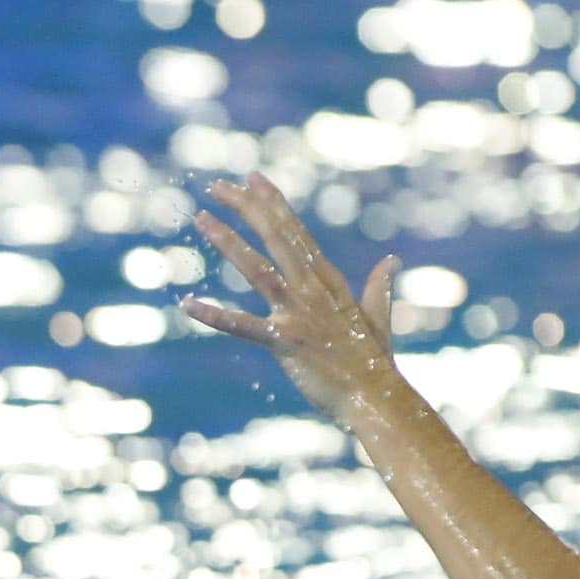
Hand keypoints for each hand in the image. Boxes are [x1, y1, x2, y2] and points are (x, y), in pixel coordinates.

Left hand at [182, 172, 403, 424]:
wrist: (376, 397)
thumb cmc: (375, 362)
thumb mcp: (377, 316)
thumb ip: (379, 286)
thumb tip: (392, 261)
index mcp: (330, 281)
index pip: (296, 232)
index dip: (272, 204)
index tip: (252, 179)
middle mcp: (312, 289)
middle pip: (276, 237)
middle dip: (246, 208)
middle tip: (218, 185)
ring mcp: (298, 313)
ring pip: (257, 268)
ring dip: (228, 242)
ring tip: (201, 219)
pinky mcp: (285, 341)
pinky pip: (243, 326)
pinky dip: (214, 315)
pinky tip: (187, 303)